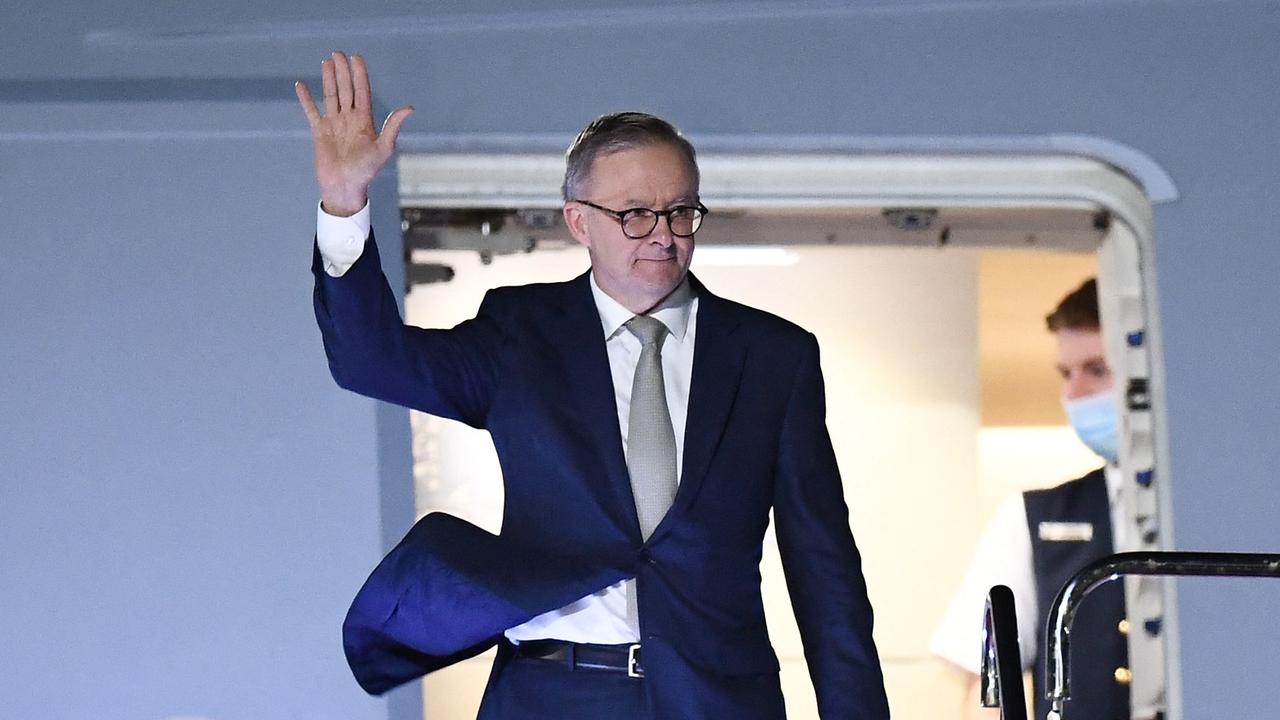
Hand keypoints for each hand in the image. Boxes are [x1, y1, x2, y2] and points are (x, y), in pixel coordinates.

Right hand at [295, 51, 413, 215]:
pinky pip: (311, 111)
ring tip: (327, 61)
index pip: (362, 92)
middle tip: (338, 53)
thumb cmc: (366, 172)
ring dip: (328, 79)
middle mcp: (350, 119)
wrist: (345, 188)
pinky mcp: (320, 132)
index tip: (356, 58)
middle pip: (346, 89)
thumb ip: (393, 127)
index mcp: (365, 121)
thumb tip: (410, 107)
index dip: (360, 75)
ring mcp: (334, 124)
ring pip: (331, 96)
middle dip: (343, 71)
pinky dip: (306, 99)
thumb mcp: (383, 148)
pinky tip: (301, 85)